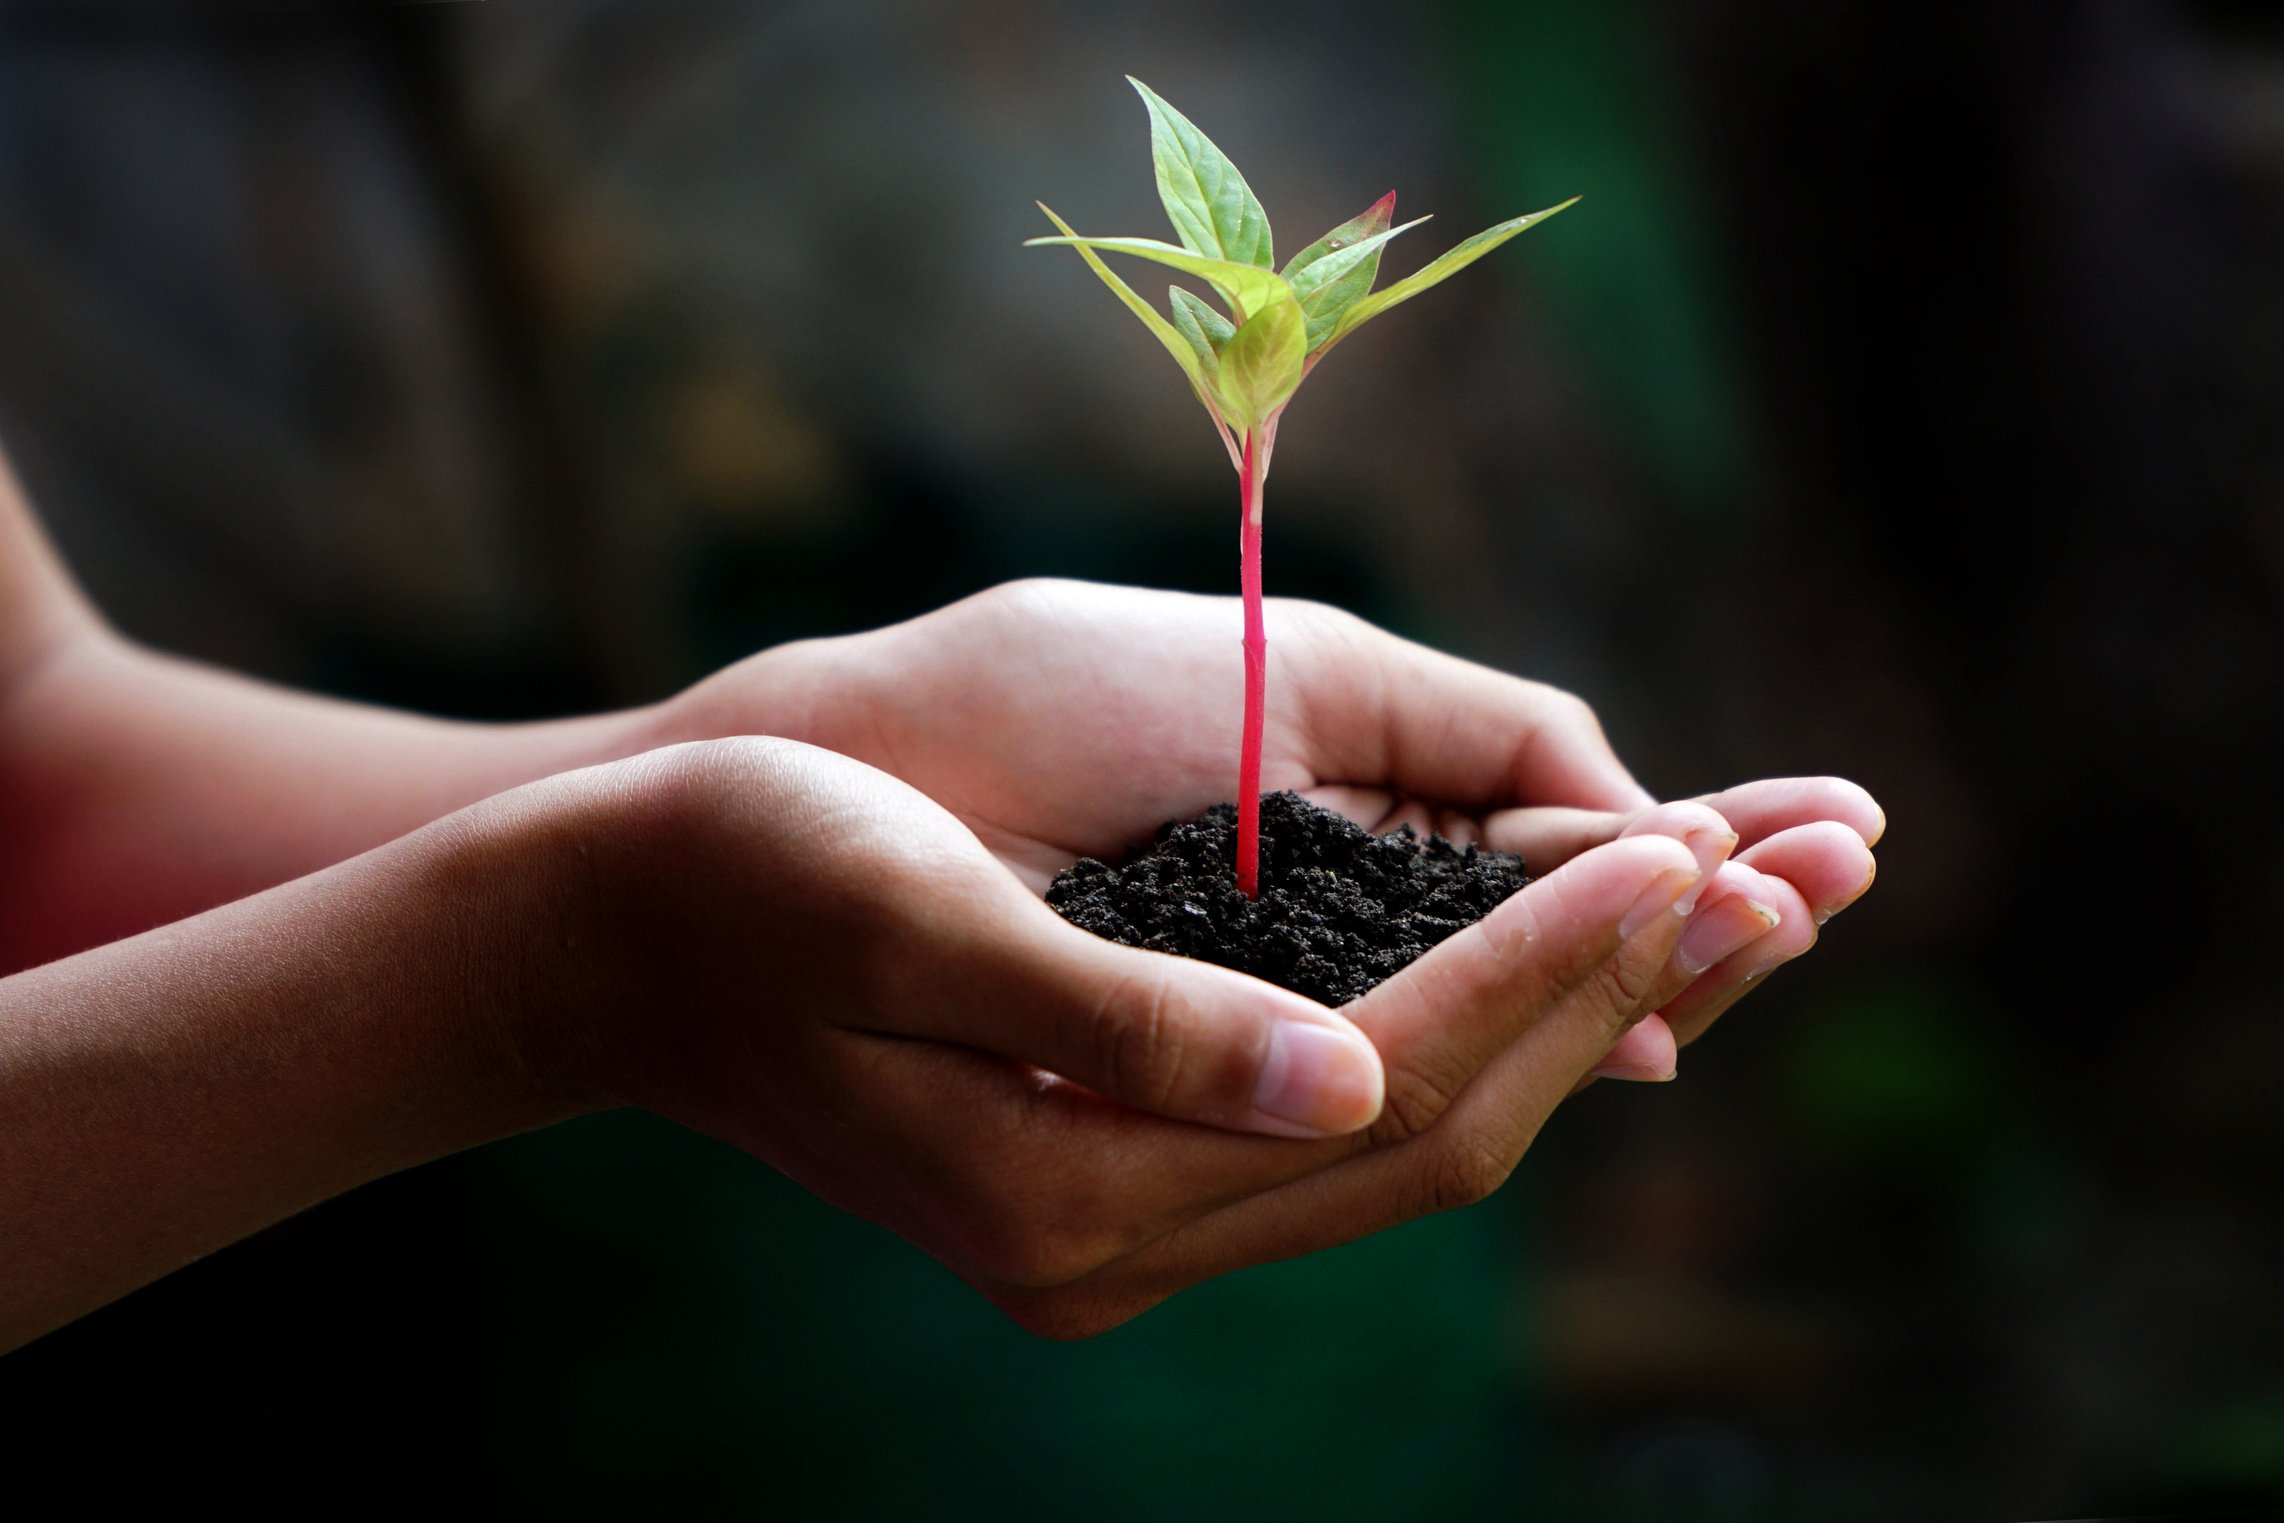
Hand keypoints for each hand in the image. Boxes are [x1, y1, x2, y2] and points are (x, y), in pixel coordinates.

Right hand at [546, 737, 1725, 1335]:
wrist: (604, 938)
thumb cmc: (742, 883)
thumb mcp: (915, 923)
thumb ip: (1130, 1024)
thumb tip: (1349, 1080)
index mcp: (1077, 1196)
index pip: (1394, 1086)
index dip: (1549, 964)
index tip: (1689, 845)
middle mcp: (1120, 1242)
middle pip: (1442, 1132)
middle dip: (1616, 997)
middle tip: (1781, 872)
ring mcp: (1124, 1223)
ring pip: (1415, 1132)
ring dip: (1574, 1015)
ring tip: (1721, 905)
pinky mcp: (1121, 1170)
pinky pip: (1351, 1116)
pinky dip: (1471, 1024)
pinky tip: (1544, 951)